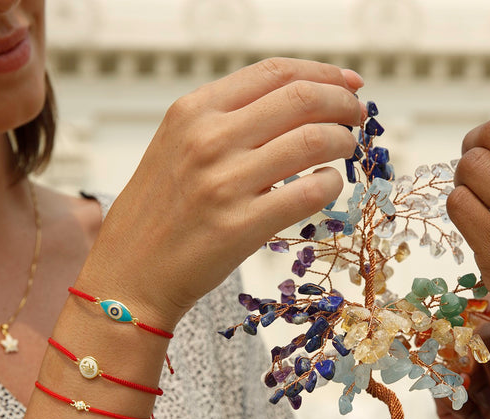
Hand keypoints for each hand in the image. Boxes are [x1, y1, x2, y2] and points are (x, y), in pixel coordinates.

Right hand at [84, 58, 367, 330]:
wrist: (130, 276)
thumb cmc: (159, 213)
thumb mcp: (176, 146)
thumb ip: (226, 120)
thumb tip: (300, 99)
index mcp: (192, 111)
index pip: (274, 72)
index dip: (322, 73)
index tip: (348, 82)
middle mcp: (207, 139)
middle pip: (302, 99)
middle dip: (343, 103)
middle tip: (358, 117)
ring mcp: (225, 183)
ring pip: (313, 141)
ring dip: (344, 142)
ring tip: (347, 150)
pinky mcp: (241, 226)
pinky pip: (311, 192)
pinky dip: (331, 183)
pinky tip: (328, 185)